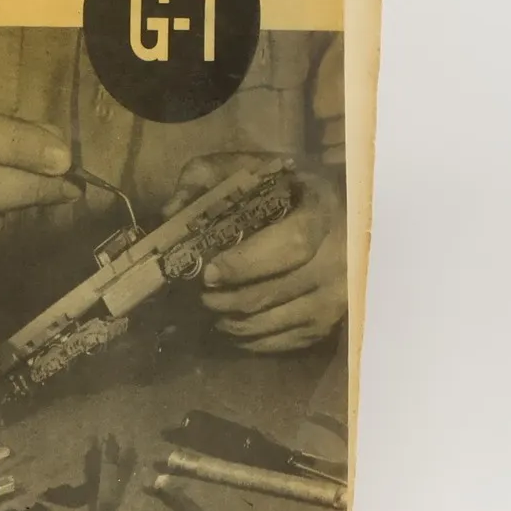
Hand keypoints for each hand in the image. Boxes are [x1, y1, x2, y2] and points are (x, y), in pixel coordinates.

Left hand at [167, 152, 347, 352]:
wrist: (335, 212)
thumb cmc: (284, 188)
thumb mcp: (248, 168)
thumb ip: (207, 178)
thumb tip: (171, 211)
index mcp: (322, 212)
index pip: (291, 245)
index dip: (247, 263)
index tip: (210, 273)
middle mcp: (339, 259)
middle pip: (273, 292)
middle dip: (227, 298)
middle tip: (200, 295)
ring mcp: (336, 297)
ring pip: (271, 322)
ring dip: (231, 321)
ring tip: (211, 308)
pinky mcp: (327, 324)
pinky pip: (280, 342)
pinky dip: (248, 338)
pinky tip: (230, 323)